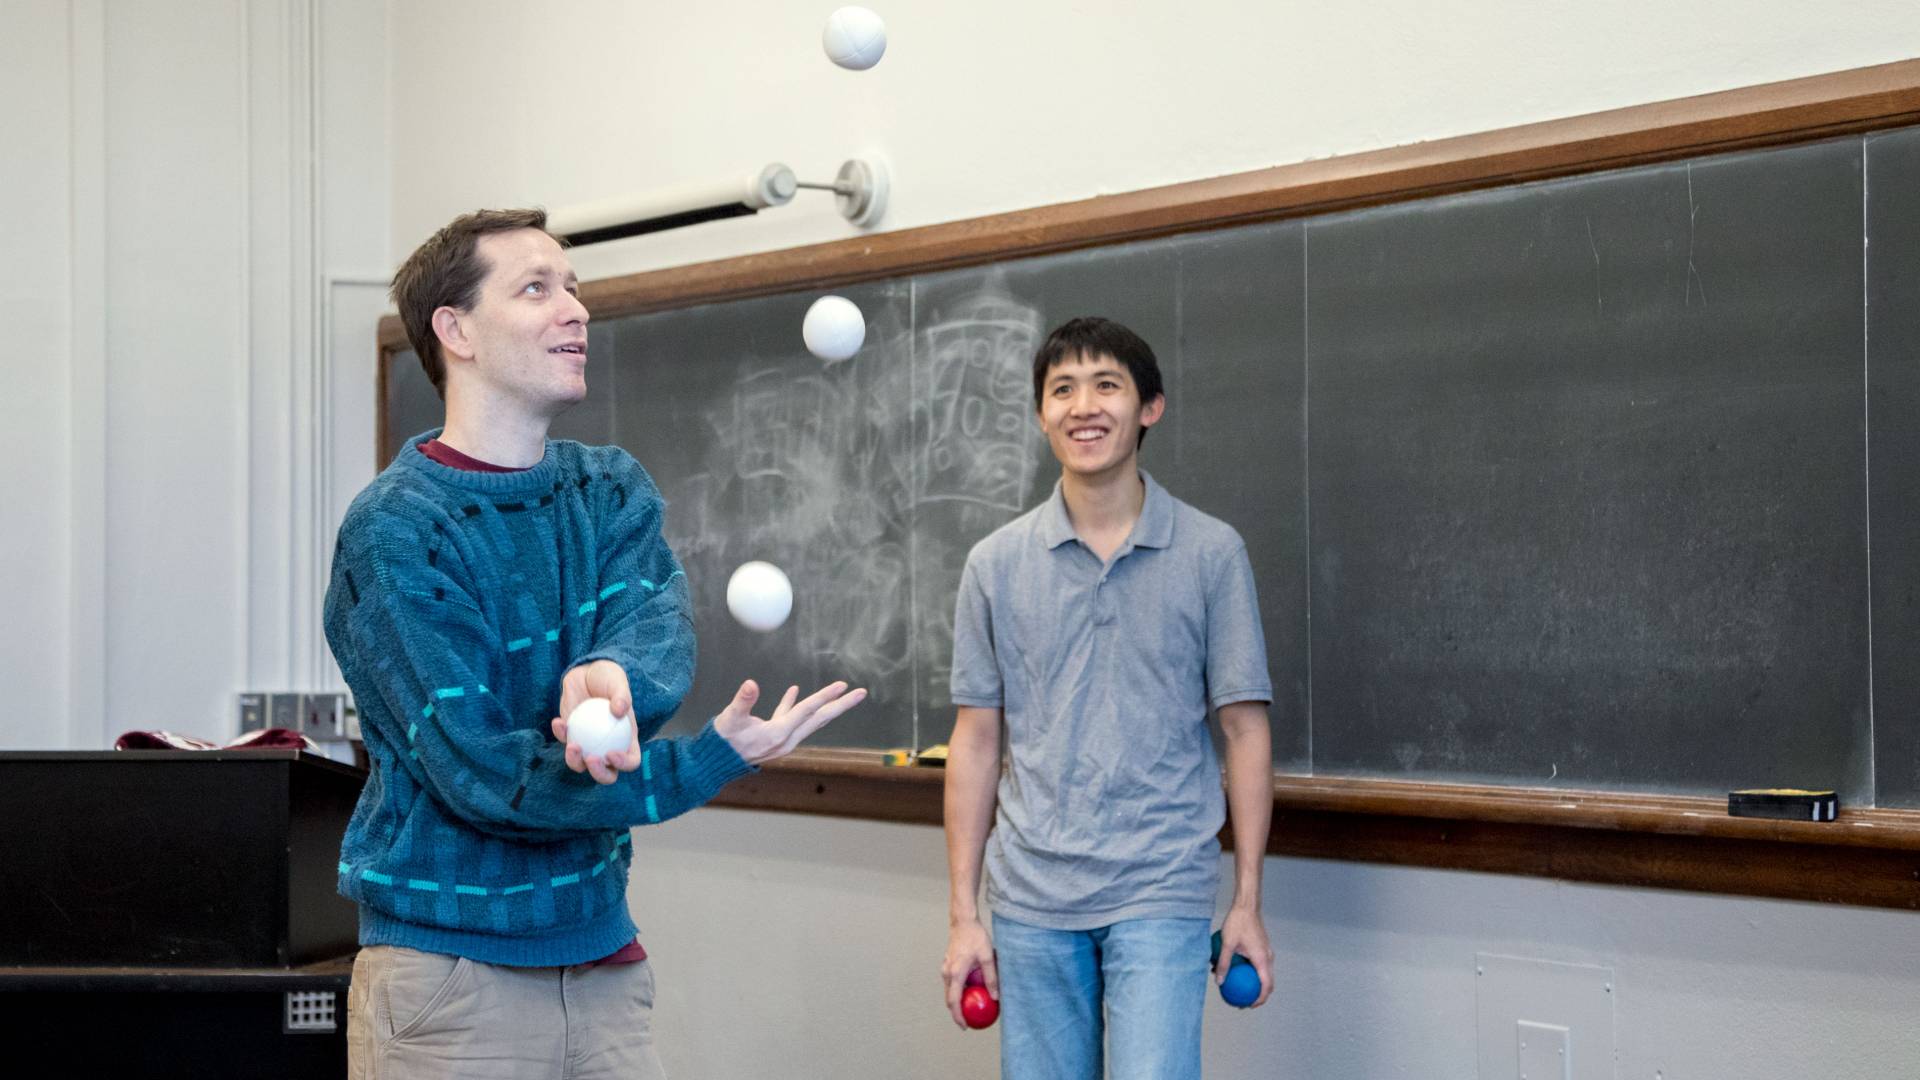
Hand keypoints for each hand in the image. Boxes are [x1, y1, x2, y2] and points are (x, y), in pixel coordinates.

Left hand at [549, 660, 639, 784]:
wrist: (588, 672)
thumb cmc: (609, 678)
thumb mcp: (618, 682)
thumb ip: (621, 695)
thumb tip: (620, 710)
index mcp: (627, 740)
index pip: (631, 760)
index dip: (624, 763)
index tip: (611, 753)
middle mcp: (608, 747)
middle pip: (607, 773)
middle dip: (599, 773)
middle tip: (591, 758)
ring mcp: (588, 744)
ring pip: (581, 765)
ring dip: (575, 761)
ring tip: (573, 745)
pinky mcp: (570, 735)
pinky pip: (564, 741)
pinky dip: (560, 734)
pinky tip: (558, 722)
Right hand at [711, 679, 866, 764]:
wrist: (714, 763)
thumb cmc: (722, 742)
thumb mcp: (730, 719)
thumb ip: (742, 702)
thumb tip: (751, 684)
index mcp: (778, 734)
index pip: (808, 711)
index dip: (825, 696)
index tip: (843, 686)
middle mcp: (786, 739)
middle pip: (819, 718)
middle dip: (841, 705)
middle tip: (862, 693)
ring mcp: (782, 739)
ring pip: (809, 719)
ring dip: (824, 705)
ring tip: (839, 692)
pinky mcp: (774, 737)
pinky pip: (790, 718)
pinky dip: (794, 705)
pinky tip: (795, 691)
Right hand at [941, 918, 997, 1029]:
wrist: (963, 921)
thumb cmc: (975, 937)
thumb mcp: (988, 958)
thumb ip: (991, 978)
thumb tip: (996, 996)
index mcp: (955, 973)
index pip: (953, 1002)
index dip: (958, 1016)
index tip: (965, 1026)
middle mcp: (947, 972)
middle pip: (949, 998)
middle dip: (957, 1012)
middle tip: (969, 1020)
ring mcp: (945, 967)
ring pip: (950, 990)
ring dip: (958, 1000)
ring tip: (971, 1006)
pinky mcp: (947, 963)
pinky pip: (952, 982)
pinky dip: (959, 989)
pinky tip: (971, 989)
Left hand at [1214, 905, 1273, 1007]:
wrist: (1247, 906)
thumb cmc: (1237, 923)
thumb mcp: (1226, 944)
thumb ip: (1223, 963)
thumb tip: (1219, 981)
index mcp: (1262, 959)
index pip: (1266, 986)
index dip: (1260, 999)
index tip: (1249, 1005)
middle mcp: (1268, 957)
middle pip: (1267, 983)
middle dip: (1257, 995)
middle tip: (1243, 1001)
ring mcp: (1267, 952)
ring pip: (1264, 974)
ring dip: (1254, 983)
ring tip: (1239, 989)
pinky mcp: (1262, 948)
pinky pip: (1260, 965)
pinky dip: (1252, 972)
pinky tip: (1237, 971)